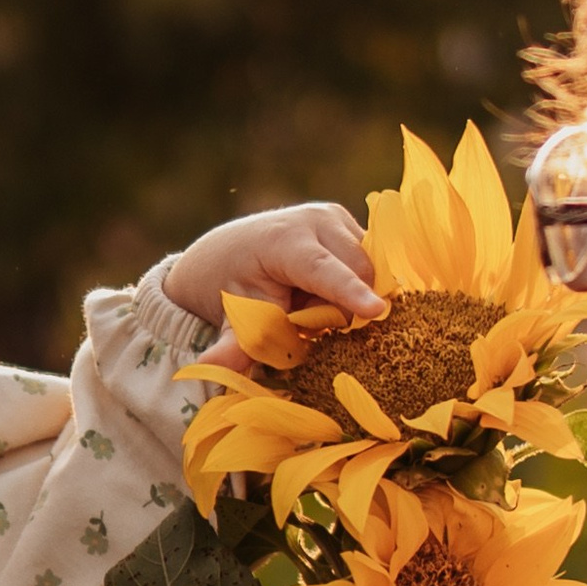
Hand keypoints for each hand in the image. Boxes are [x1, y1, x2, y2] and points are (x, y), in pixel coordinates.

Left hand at [164, 204, 384, 371]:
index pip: (322, 270)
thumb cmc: (232, 288)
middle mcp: (315, 219)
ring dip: (349, 296)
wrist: (229, 252)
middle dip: (345, 307)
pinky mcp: (350, 224)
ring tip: (310, 297)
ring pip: (370, 269)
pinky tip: (323, 287)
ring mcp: (337, 218)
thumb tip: (210, 367)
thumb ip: (232, 345)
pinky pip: (370, 264)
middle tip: (306, 318)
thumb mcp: (231, 319)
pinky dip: (354, 284)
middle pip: (359, 273)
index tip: (376, 310)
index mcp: (283, 240)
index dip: (350, 292)